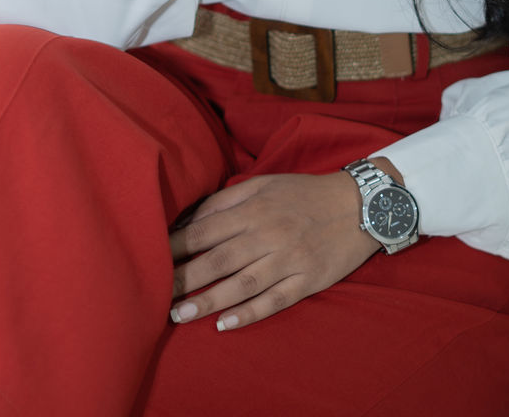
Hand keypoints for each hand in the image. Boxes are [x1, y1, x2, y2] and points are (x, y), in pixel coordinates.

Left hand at [167, 171, 380, 331]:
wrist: (359, 204)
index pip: (206, 230)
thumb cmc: (304, 193)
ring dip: (209, 302)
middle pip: (219, 260)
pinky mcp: (308, 278)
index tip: (150, 259)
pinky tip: (226, 325)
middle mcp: (269, 233)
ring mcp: (289, 258)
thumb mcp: (265, 183)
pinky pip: (275, 300)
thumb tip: (189, 219)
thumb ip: (226, 200)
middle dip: (185, 279)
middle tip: (157, 297)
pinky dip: (249, 313)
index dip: (176, 246)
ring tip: (181, 315)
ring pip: (243, 284)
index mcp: (255, 208)